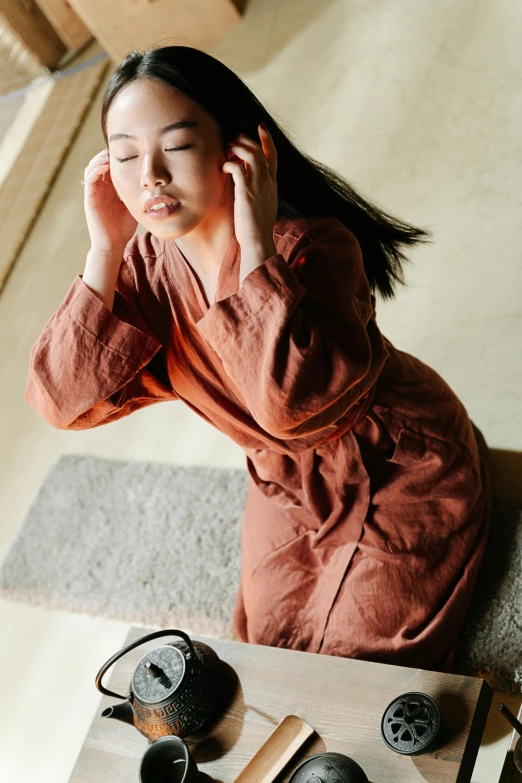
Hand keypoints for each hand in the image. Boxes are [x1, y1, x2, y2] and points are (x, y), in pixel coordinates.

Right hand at [82, 149, 137, 253]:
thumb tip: (153, 182)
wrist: (113, 244)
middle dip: (108, 154)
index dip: (117, 157)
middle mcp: (101, 188)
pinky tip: (104, 165)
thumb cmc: (124, 228)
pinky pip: (89, 179)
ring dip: (100, 159)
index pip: (111, 167)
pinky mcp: (89, 198)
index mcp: (111, 189)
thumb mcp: (134, 205)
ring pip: (92, 168)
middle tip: (118, 147)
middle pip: (101, 163)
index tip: (129, 150)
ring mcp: (94, 192)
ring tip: (110, 154)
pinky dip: (95, 170)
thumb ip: (138, 192)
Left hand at [222, 124, 277, 268]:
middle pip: (260, 150)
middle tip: (233, 139)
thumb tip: (247, 186)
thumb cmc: (257, 229)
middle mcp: (268, 183)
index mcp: (272, 185)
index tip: (260, 126)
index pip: (273, 156)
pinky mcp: (246, 193)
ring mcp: (258, 187)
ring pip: (251, 155)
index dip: (267, 139)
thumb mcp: (262, 207)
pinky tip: (223, 168)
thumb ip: (258, 193)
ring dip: (238, 148)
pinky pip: (238, 169)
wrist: (259, 242)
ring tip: (228, 149)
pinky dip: (230, 164)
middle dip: (246, 140)